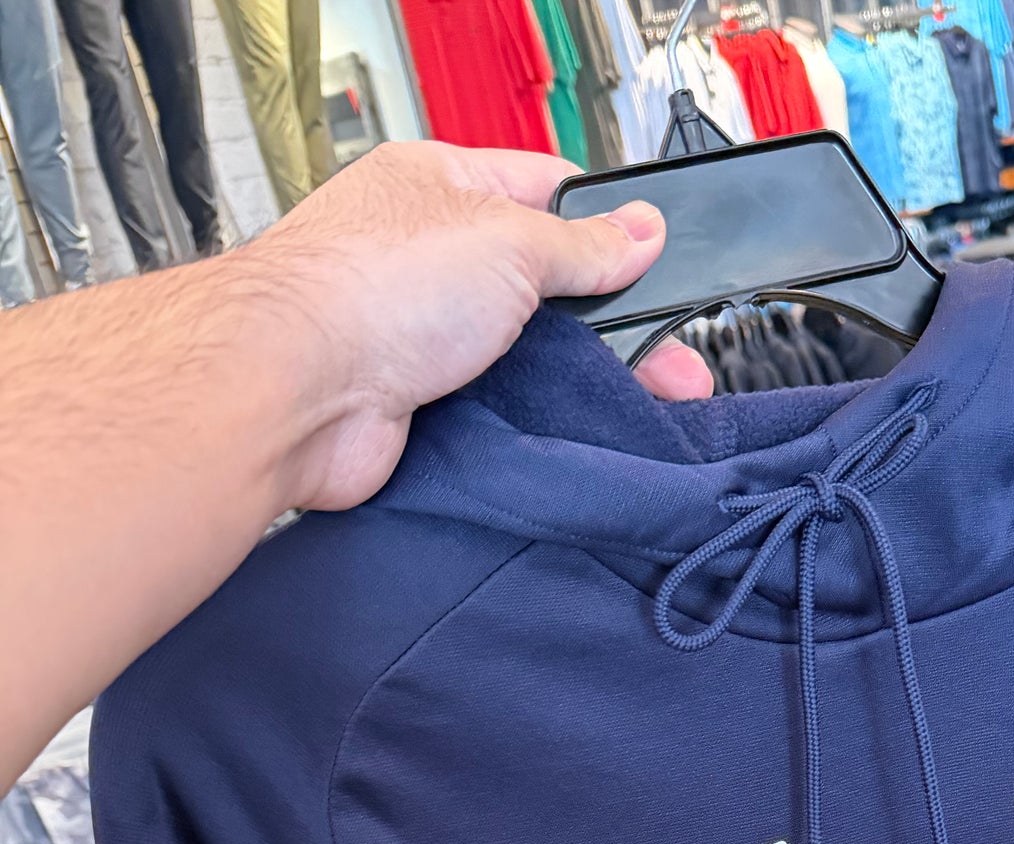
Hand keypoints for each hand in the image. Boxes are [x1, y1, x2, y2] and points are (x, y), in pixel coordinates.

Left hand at [243, 142, 712, 514]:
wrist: (296, 391)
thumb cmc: (364, 289)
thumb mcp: (508, 240)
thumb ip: (582, 245)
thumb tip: (638, 231)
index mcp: (441, 187)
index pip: (544, 192)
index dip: (604, 226)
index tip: (652, 260)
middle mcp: (426, 256)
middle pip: (540, 284)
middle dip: (601, 319)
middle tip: (660, 351)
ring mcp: (419, 333)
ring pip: (520, 355)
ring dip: (568, 377)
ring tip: (630, 397)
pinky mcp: (416, 404)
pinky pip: (493, 409)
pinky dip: (528, 421)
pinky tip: (565, 428)